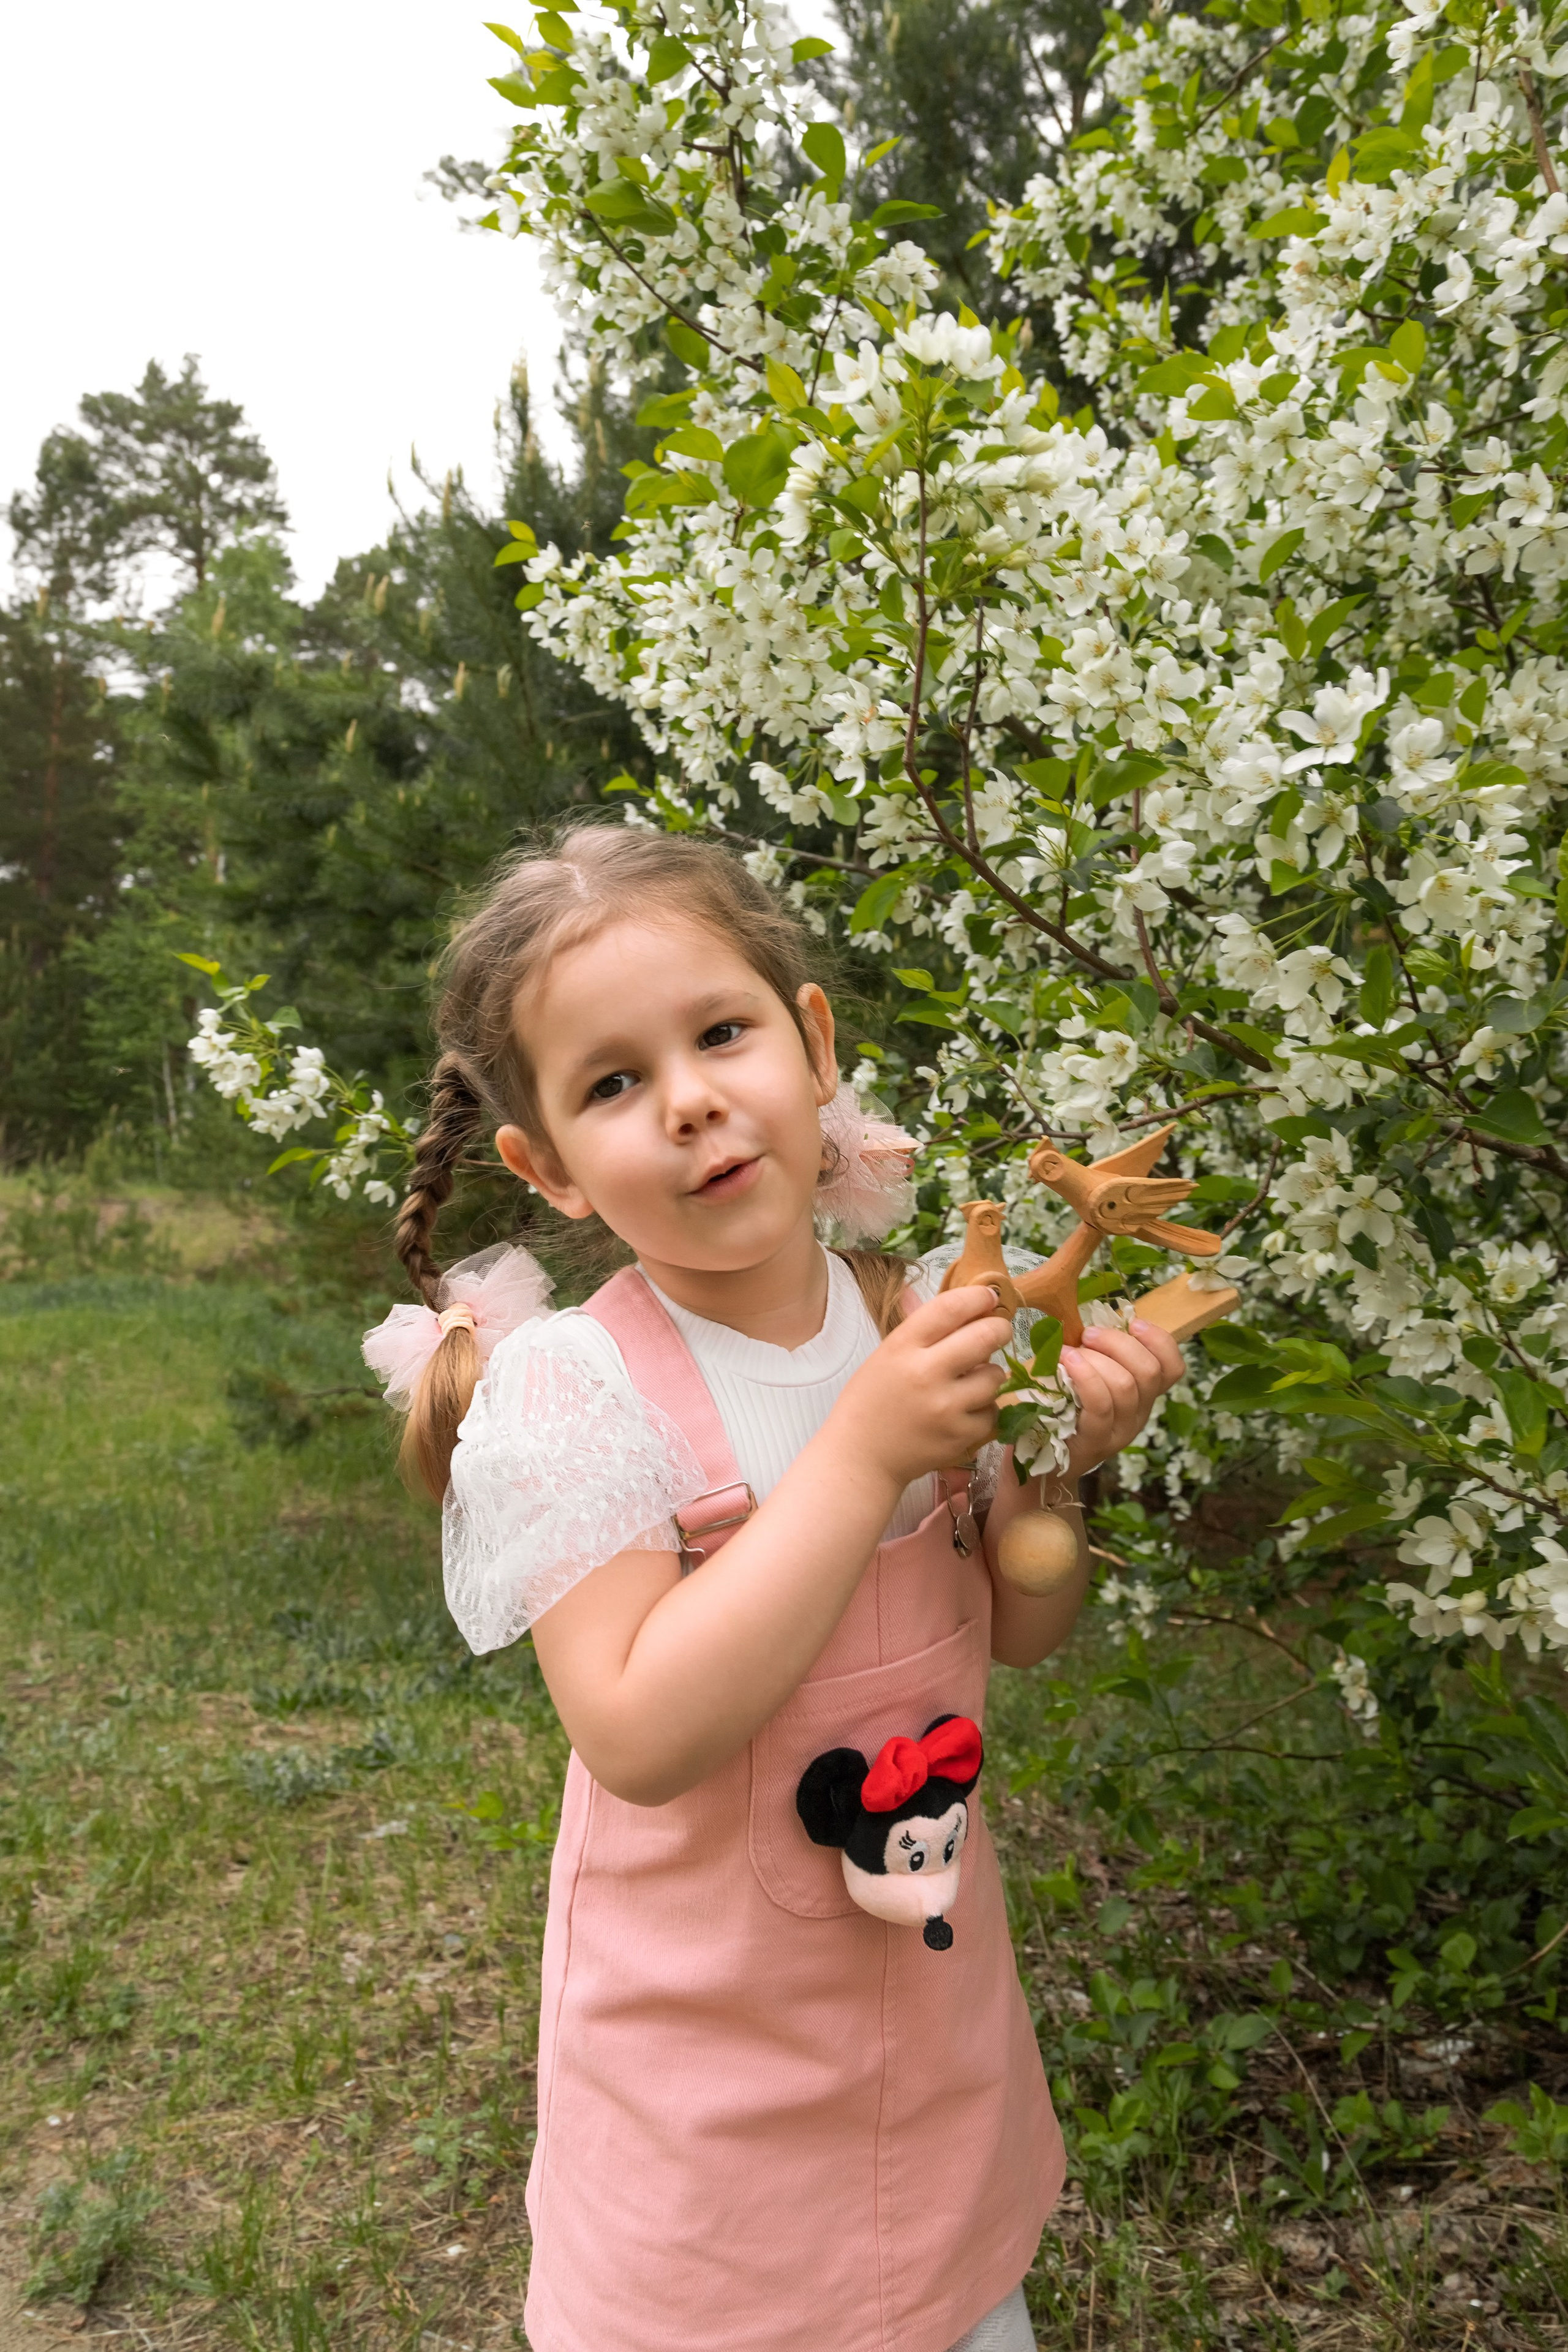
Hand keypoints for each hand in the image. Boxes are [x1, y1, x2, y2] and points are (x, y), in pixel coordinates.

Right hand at [833, 1283, 1012, 1491]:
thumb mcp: (887, 1355)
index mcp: (902, 1347)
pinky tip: (965, 1410)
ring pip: (995, 1376)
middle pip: (985, 1336)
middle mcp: (926, 1373)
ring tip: (972, 1380)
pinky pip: (992, 1412)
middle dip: (999, 1329)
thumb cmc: (871, 1401)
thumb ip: (924, 1331)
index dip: (977, 1297)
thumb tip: (966, 1302)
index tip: (988, 1296)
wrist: (861, 1457)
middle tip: (998, 1331)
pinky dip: (983, 1409)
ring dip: (989, 1374)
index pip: (950, 1308)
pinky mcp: (960, 1436)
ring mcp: (946, 1407)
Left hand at [1059, 1318, 1184, 1480]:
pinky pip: (1100, 1404)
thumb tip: (1093, 1321)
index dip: (1159, 1340)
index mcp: (1142, 1397)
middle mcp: (1138, 1416)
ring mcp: (1119, 1432)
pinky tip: (1065, 1362)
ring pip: (1125, 1385)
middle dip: (1118, 1342)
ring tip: (1068, 1352)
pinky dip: (1084, 1375)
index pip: (1172, 1368)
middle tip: (1088, 1334)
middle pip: (1148, 1371)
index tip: (1132, 1322)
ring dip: (1096, 1358)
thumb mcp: (1087, 1380)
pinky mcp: (1095, 1443)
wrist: (1038, 1467)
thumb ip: (1099, 1356)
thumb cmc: (1059, 1412)